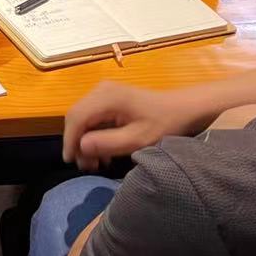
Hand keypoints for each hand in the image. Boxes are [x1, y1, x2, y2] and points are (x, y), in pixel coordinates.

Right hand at [63, 81, 210, 172]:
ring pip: (83, 117)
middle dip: (77, 142)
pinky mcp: (110, 97)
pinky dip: (93, 133)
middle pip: (77, 116)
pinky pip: (93, 116)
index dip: (70, 140)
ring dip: (85, 139)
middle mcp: (101, 90)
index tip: (71, 162)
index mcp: (106, 97)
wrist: (185, 108)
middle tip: (86, 166)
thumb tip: (80, 147)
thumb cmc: (164, 124)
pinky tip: (103, 151)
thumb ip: (108, 143)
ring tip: (95, 163)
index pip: (76, 118)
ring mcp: (105, 92)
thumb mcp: (138, 139)